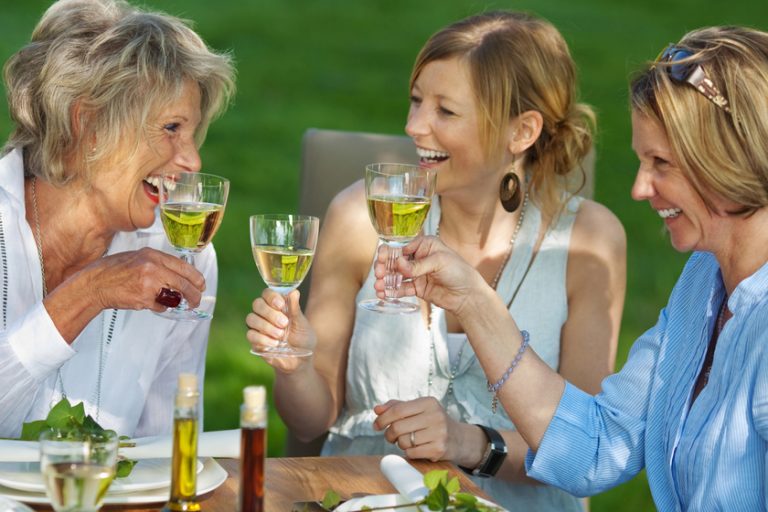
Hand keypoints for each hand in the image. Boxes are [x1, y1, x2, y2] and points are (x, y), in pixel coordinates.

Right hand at [77, 247, 204, 311]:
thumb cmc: (113, 271)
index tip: (201, 285)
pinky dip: (158, 306)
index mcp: (152, 255)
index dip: (196, 278)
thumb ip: (158, 264)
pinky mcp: (144, 298)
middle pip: (184, 283)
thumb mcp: (137, 258)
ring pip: (174, 296)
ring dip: (177, 302)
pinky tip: (147, 302)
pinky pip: (160, 305)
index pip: (183, 267)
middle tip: (196, 300)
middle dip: (193, 294)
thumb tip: (178, 276)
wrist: (94, 284)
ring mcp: (149, 283)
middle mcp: (153, 267)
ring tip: (174, 303)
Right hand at [245, 288, 316, 371]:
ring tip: (280, 335)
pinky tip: (275, 343)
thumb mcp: (302, 324)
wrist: (301, 360)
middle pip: (257, 304)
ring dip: (266, 326)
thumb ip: (295, 309)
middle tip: (284, 323)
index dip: (271, 297)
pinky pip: (251, 335)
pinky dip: (263, 339)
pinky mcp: (255, 341)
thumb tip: (294, 291)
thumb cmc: (303, 338)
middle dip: (270, 313)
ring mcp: (259, 327)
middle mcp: (265, 314)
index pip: (266, 293)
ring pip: (251, 319)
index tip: (281, 305)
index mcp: (277, 306)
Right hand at [373, 236, 486, 316]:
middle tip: (378, 274)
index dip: (390, 254)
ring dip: (385, 280)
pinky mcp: (417, 288)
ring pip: (396, 276)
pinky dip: (392, 291)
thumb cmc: (458, 271)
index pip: (402, 247)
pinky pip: (401, 288)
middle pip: (395, 261)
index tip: (382, 260)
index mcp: (424, 245)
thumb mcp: (439, 262)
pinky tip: (383, 294)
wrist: (467, 295)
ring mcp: (417, 274)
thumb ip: (418, 265)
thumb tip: (399, 264)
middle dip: (384, 267)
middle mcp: (418, 258)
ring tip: (378, 287)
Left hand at [373, 397, 464, 462]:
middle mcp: (435, 416)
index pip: (398, 410)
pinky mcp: (439, 449)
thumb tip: (376, 409)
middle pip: (398, 427)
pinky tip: (416, 449)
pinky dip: (408, 453)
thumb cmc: (432, 422)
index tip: (376, 425)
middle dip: (389, 434)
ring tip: (408, 441)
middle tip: (390, 437)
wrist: (458, 439)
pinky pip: (411, 453)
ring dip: (400, 444)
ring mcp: (439, 433)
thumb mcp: (417, 409)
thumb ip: (396, 407)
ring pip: (404, 442)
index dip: (383, 418)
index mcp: (428, 402)